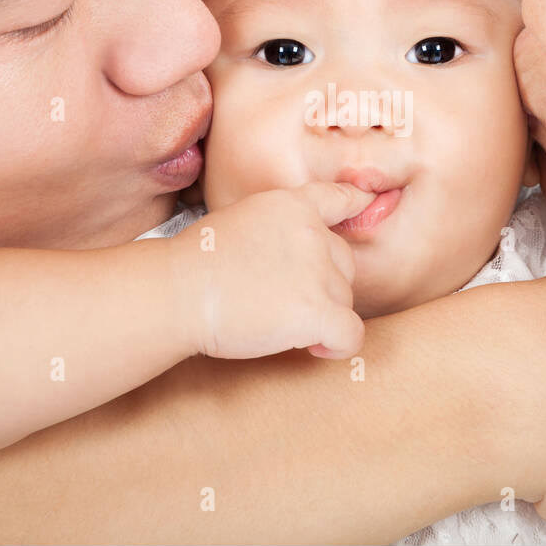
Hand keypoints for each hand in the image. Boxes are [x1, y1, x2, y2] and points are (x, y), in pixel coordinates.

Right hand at [170, 182, 376, 360]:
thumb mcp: (239, 221)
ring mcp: (317, 271)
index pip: (339, 198)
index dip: (356, 201)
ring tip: (282, 324)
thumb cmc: (195, 264)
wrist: (179, 291)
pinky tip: (314, 347)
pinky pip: (351, 334)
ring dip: (323, 316)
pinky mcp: (316, 311)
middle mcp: (312, 233)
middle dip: (324, 285)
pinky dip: (338, 346)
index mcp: (291, 206)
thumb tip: (291, 260)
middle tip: (285, 302)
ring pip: (346, 300)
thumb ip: (274, 230)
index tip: (366, 201)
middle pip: (345, 264)